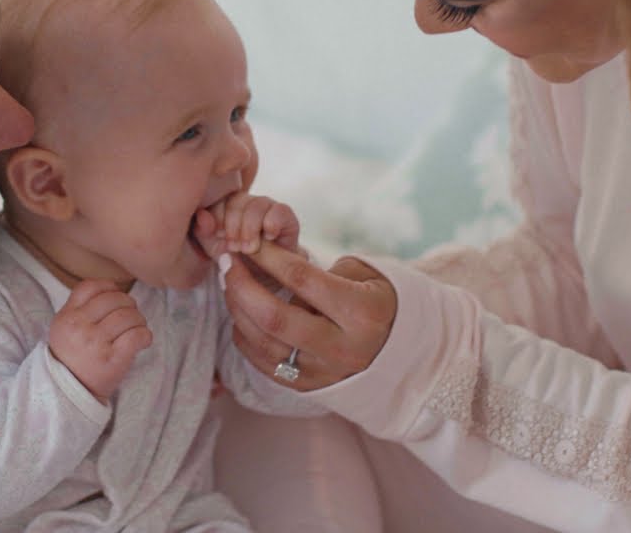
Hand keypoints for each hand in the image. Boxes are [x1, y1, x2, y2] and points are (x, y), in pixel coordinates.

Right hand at [48, 280, 152, 401]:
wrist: (70, 392)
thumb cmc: (73, 357)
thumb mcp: (64, 328)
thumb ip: (80, 307)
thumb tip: (113, 288)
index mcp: (67, 316)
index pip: (91, 286)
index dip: (109, 288)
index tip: (116, 297)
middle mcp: (79, 327)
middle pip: (114, 299)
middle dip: (129, 304)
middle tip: (131, 316)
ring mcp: (95, 343)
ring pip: (129, 315)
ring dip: (139, 320)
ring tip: (136, 329)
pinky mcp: (112, 360)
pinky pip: (137, 335)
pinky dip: (145, 335)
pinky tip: (142, 341)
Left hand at [194, 193, 299, 257]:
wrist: (261, 278)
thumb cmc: (235, 260)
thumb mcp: (214, 248)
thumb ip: (204, 231)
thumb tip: (202, 215)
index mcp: (225, 205)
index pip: (219, 199)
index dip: (218, 216)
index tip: (219, 236)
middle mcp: (246, 202)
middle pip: (237, 199)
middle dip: (234, 225)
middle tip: (234, 247)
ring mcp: (266, 207)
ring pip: (258, 204)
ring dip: (251, 228)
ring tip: (249, 249)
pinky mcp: (285, 216)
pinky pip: (280, 209)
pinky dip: (272, 223)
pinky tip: (268, 238)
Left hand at [223, 240, 396, 390]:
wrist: (403, 355)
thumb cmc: (378, 303)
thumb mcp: (366, 276)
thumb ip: (322, 271)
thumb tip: (273, 267)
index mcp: (361, 313)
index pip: (303, 280)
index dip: (269, 258)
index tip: (249, 243)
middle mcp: (342, 347)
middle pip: (275, 317)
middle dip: (242, 286)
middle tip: (227, 262)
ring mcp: (325, 373)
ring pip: (264, 342)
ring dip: (237, 310)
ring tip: (230, 285)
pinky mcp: (309, 388)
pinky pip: (264, 364)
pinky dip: (245, 337)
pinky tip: (241, 315)